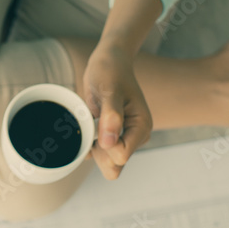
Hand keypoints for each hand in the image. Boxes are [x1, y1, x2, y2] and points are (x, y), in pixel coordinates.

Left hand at [82, 46, 152, 179]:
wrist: (108, 62)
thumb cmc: (110, 71)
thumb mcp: (110, 89)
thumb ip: (110, 116)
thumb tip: (109, 143)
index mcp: (141, 127)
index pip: (121, 156)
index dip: (104, 146)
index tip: (97, 124)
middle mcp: (134, 136)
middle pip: (114, 166)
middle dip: (98, 152)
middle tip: (92, 125)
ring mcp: (122, 138)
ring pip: (105, 162)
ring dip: (91, 148)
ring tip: (90, 123)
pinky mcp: (111, 137)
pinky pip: (98, 154)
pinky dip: (87, 145)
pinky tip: (87, 126)